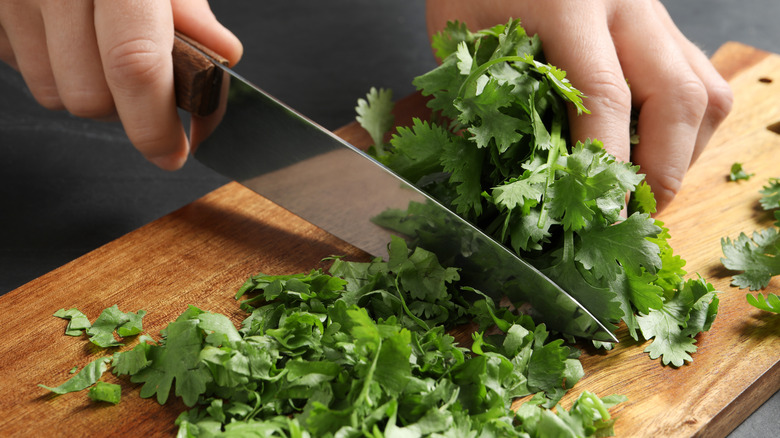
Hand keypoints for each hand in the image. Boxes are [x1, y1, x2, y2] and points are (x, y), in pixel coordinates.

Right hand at [0, 0, 241, 169]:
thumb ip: (188, 3)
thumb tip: (220, 54)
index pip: (135, 66)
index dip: (154, 124)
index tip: (173, 151)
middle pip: (88, 96)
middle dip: (124, 106)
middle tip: (144, 85)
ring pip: (48, 90)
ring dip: (83, 86)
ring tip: (98, 46)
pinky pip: (14, 61)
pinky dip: (44, 59)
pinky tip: (61, 29)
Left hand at [426, 0, 732, 212]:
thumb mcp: (462, 37)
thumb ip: (482, 100)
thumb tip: (508, 179)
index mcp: (570, 8)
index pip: (606, 97)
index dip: (609, 167)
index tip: (602, 220)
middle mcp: (628, 6)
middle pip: (680, 96)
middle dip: (664, 171)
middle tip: (633, 217)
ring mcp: (654, 13)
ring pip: (705, 91)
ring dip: (682, 154)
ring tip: (643, 191)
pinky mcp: (664, 25)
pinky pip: (702, 81)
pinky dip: (687, 130)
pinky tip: (652, 153)